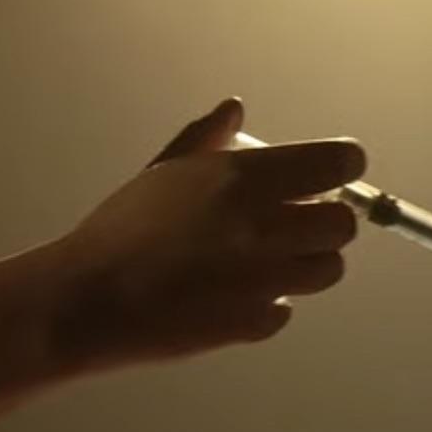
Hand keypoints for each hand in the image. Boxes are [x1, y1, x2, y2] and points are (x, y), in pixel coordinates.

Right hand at [46, 98, 364, 370]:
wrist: (88, 300)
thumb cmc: (119, 231)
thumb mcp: (162, 172)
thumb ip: (206, 139)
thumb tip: (235, 108)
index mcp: (244, 178)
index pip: (339, 163)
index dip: (341, 167)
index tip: (331, 175)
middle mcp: (264, 226)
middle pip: (343, 223)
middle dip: (327, 222)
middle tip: (298, 224)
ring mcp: (264, 279)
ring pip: (329, 270)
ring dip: (308, 264)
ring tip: (269, 262)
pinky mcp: (255, 323)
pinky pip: (286, 310)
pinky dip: (268, 304)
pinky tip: (234, 296)